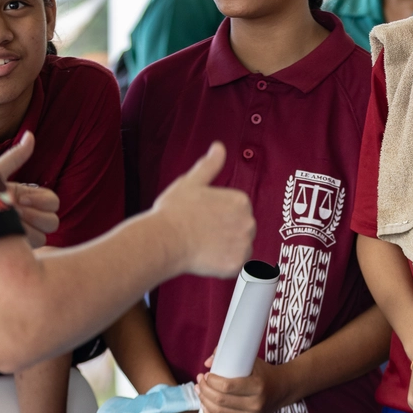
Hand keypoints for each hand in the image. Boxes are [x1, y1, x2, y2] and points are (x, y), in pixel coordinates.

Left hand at [0, 133, 59, 247]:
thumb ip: (15, 158)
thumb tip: (30, 135)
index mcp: (24, 200)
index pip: (52, 202)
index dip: (40, 200)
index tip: (20, 198)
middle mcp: (27, 219)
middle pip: (53, 221)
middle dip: (34, 215)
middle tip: (13, 212)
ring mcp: (22, 238)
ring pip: (44, 236)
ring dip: (27, 229)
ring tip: (4, 224)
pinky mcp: (15, 253)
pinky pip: (32, 248)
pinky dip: (20, 242)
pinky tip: (2, 237)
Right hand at [151, 142, 254, 277]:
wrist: (164, 240)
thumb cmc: (174, 212)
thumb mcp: (191, 182)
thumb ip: (210, 165)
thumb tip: (218, 147)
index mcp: (240, 201)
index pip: (239, 211)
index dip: (220, 216)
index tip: (205, 219)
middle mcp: (248, 222)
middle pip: (242, 229)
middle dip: (227, 232)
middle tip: (203, 233)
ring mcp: (243, 244)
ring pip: (240, 248)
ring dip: (227, 248)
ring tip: (204, 245)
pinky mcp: (236, 264)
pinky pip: (235, 265)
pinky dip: (223, 264)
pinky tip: (206, 257)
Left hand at [198, 354, 291, 412]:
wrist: (282, 389)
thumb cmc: (264, 373)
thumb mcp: (252, 361)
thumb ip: (230, 356)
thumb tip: (207, 363)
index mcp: (257, 386)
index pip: (227, 387)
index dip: (212, 381)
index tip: (207, 374)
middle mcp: (255, 404)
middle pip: (220, 401)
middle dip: (205, 390)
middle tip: (200, 381)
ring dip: (204, 402)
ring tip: (200, 391)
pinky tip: (205, 405)